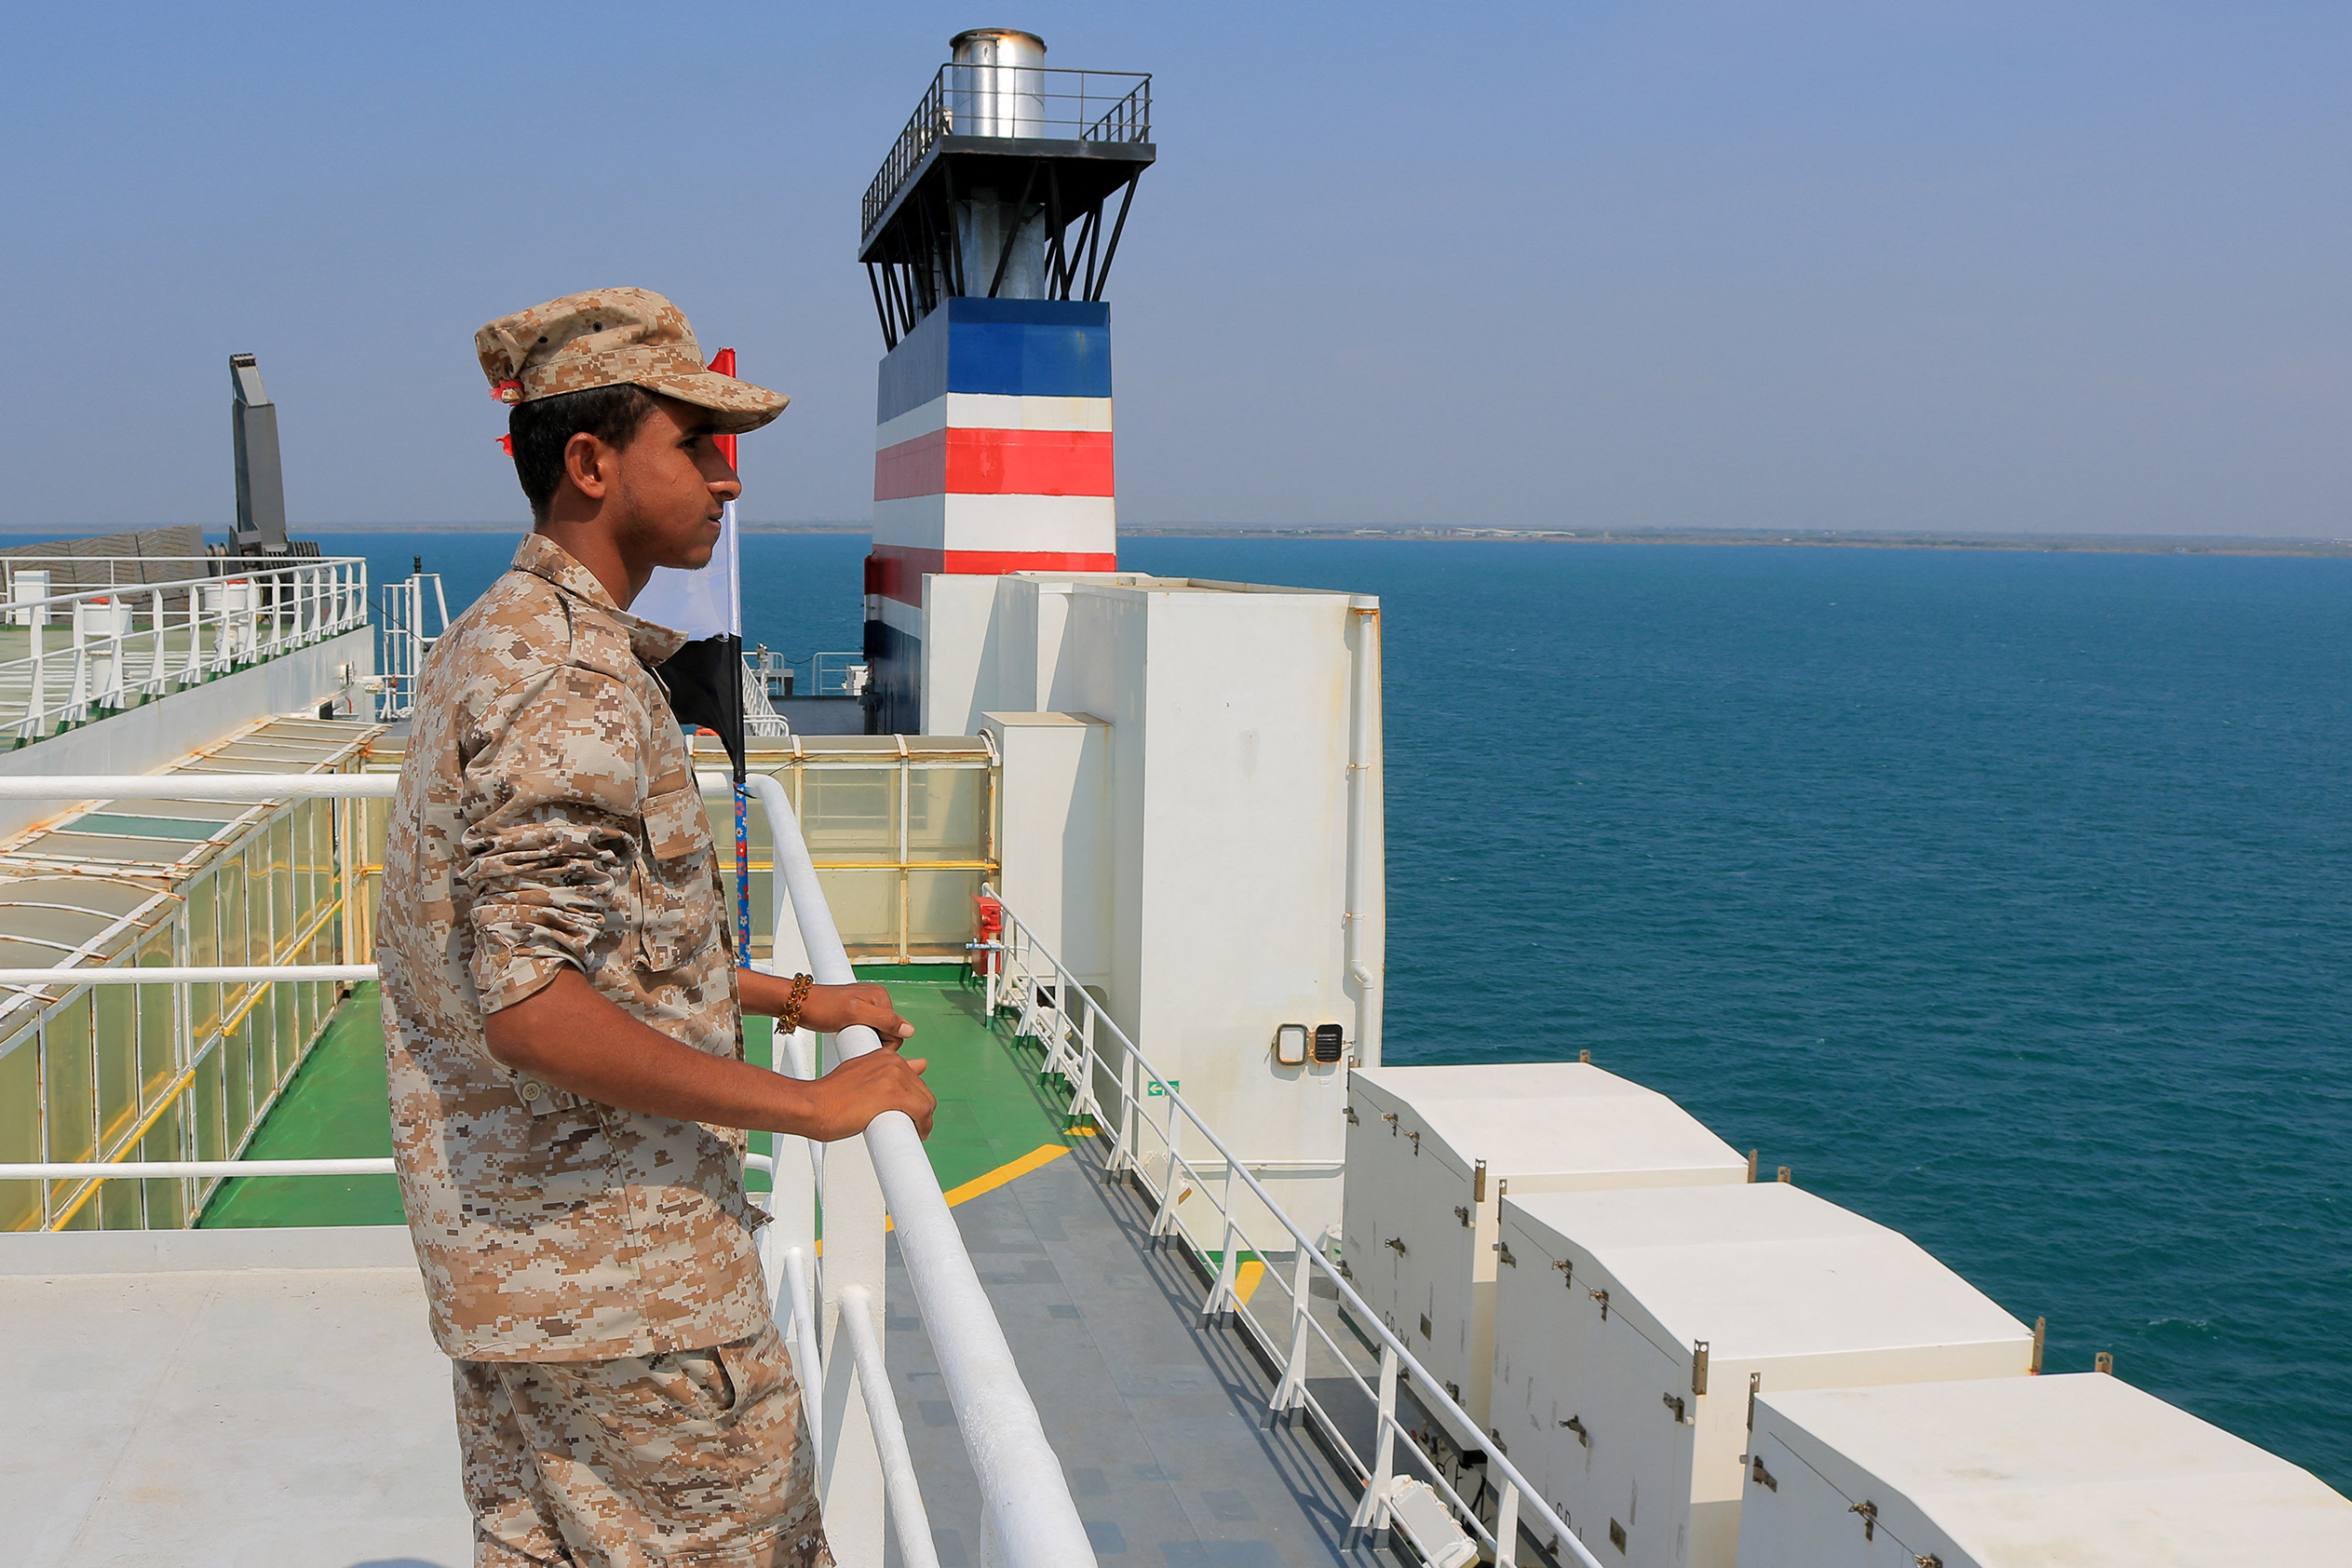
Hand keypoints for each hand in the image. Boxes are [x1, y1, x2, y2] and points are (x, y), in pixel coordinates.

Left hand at [799, 981, 913, 1043]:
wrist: (798, 1005)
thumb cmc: (821, 1007)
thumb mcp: (853, 1013)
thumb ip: (883, 1020)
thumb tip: (908, 1030)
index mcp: (880, 996)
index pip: (897, 1029)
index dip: (883, 1042)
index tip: (864, 1042)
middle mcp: (876, 1000)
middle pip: (888, 1032)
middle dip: (874, 1040)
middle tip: (853, 1037)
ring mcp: (866, 1007)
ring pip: (877, 1034)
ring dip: (865, 1040)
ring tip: (848, 1035)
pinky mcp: (856, 1015)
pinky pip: (867, 1032)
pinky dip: (859, 1037)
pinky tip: (847, 1036)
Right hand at [805, 1040, 934, 1140]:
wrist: (813, 1105)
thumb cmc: (831, 1095)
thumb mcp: (861, 1073)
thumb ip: (885, 1071)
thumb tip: (917, 1066)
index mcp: (885, 1056)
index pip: (915, 1077)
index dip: (913, 1096)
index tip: (909, 1109)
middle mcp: (891, 1063)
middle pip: (922, 1090)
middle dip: (920, 1109)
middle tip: (911, 1124)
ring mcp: (893, 1077)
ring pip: (926, 1102)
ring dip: (923, 1119)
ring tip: (913, 1130)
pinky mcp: (893, 1095)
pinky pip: (922, 1112)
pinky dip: (924, 1125)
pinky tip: (918, 1133)